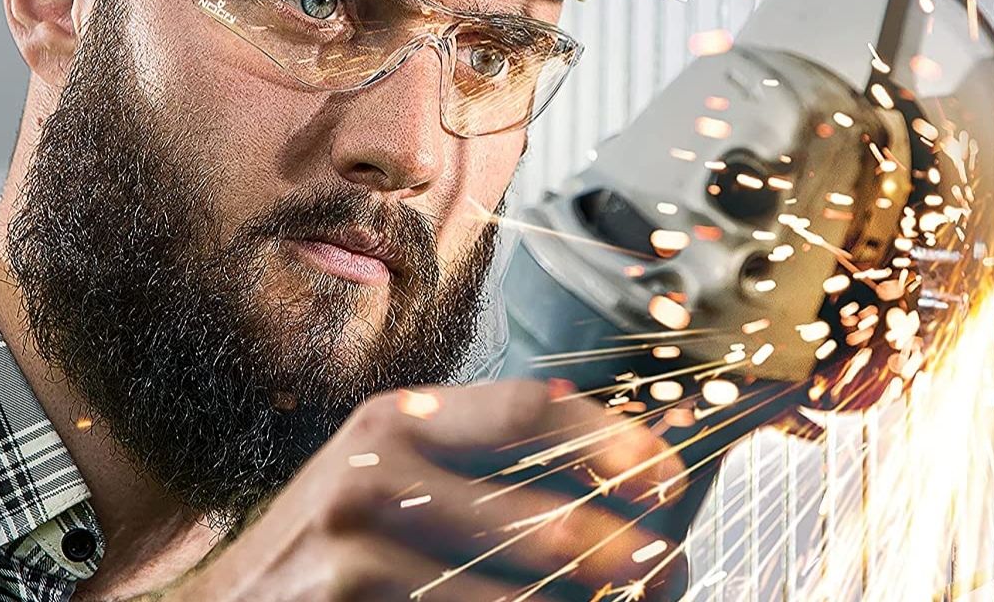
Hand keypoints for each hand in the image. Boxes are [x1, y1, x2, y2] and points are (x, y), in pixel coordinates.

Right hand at [167, 380, 690, 600]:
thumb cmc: (328, 541)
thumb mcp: (388, 471)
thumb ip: (475, 458)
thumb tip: (603, 453)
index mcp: (399, 420)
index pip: (528, 410)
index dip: (610, 439)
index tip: (665, 472)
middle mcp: (376, 472)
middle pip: (534, 512)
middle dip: (613, 548)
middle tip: (662, 564)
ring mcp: (356, 553)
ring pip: (510, 596)